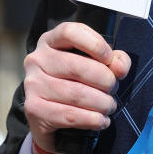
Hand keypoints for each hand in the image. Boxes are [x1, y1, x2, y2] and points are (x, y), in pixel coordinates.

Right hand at [23, 22, 130, 153]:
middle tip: (113, 89)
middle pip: (77, 66)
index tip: (109, 58)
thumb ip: (113, 60)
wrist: (48, 115)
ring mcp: (33, 84)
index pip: (70, 32)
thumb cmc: (74, 82)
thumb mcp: (94, 64)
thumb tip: (119, 68)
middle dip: (104, 80)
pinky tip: (101, 121)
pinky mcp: (34, 108)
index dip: (94, 44)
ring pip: (76, 93)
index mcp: (50, 41)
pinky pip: (70, 115)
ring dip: (101, 103)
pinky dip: (92, 120)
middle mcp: (37, 59)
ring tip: (109, 106)